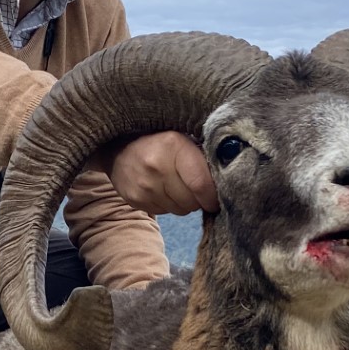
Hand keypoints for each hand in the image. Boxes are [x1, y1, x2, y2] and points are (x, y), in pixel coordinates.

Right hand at [101, 131, 218, 215]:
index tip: (216, 198)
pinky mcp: (135, 199)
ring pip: (179, 210)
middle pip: (192, 201)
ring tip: (178, 185)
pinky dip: (168, 204)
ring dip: (184, 202)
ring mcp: (143, 185)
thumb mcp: (184, 138)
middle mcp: (156, 166)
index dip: (213, 197)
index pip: (202, 185)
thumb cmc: (160, 141)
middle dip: (200, 199)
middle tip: (197, 188)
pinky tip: (163, 189)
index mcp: (174, 146)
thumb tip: (230, 179)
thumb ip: (205, 156)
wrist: (118, 146)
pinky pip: (164, 212)